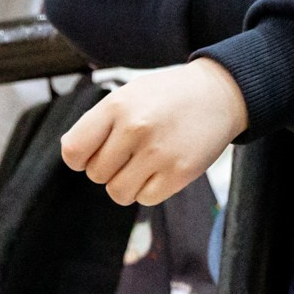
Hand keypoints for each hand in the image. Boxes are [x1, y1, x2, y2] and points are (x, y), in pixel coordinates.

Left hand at [61, 60, 249, 206]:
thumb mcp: (128, 95)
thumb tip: (74, 156)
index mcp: (116, 106)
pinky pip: (146, 199)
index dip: (81, 158)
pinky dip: (150, 189)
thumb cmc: (167, 96)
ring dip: (127, 182)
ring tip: (145, 162)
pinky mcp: (181, 172)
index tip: (96, 152)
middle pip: (96, 174)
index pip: (74, 151)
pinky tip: (163, 168)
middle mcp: (135, 128)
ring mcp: (159, 152)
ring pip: (118, 192)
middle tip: (131, 151)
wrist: (220, 94)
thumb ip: (97, 123)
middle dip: (109, 168)